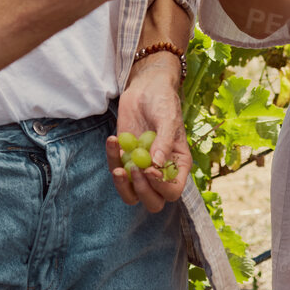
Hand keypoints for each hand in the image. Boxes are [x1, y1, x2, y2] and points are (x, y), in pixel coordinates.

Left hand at [106, 53, 191, 211]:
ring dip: (123, 186)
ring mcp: (141, 168)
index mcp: (178, 165)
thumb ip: (164, 141)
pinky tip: (113, 140)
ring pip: (132, 195)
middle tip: (134, 170)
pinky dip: (112, 159)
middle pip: (153, 202)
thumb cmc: (163, 102)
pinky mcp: (124, 159)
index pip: (173, 190)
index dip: (161, 186)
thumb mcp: (168, 118)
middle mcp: (160, 171)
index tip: (149, 169)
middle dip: (142, 191)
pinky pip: (116, 171)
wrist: (146, 88)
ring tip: (118, 167)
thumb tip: (157, 164)